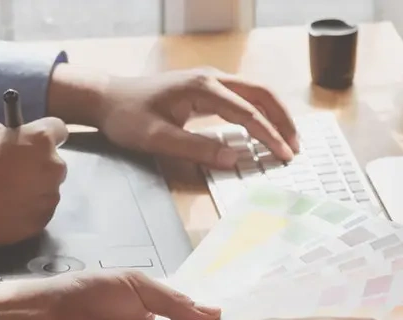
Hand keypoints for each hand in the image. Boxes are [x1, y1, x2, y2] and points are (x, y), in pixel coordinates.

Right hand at [0, 117, 67, 254]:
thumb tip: (4, 135)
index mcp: (39, 139)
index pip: (58, 128)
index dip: (43, 132)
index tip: (31, 139)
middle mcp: (53, 168)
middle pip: (54, 161)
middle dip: (38, 162)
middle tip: (12, 168)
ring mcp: (48, 198)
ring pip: (47, 188)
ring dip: (32, 187)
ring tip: (2, 192)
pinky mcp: (40, 222)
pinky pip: (38, 210)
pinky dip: (26, 208)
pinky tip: (2, 208)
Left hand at [49, 65, 299, 169]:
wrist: (106, 98)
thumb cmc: (127, 117)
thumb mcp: (158, 139)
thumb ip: (197, 149)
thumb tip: (234, 159)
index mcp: (202, 88)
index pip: (247, 113)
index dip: (269, 136)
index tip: (284, 156)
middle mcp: (211, 79)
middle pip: (261, 94)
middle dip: (282, 121)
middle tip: (295, 147)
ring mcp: (209, 81)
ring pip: (254, 93)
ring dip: (274, 115)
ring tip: (287, 140)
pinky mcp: (205, 88)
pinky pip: (242, 97)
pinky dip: (260, 112)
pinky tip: (265, 129)